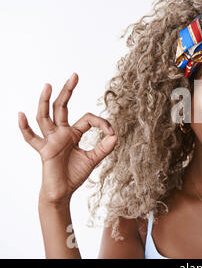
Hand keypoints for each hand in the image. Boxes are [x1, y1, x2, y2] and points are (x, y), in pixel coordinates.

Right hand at [18, 73, 116, 205]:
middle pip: (61, 107)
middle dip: (68, 91)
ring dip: (45, 101)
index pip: (87, 118)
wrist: (63, 192)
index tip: (110, 131)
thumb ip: (104, 148)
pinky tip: (21, 115)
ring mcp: (51, 140)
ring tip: (48, 85)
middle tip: (74, 75)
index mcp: (73, 133)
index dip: (101, 122)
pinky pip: (31, 138)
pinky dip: (25, 127)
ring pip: (45, 117)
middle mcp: (60, 133)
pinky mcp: (44, 150)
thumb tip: (115, 135)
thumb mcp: (93, 159)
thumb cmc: (74, 175)